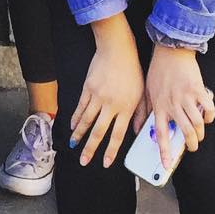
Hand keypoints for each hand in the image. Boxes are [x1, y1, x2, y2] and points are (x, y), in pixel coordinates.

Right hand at [71, 15, 143, 168]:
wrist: (118, 49)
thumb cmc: (132, 70)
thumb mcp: (142, 93)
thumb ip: (139, 115)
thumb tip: (136, 132)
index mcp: (126, 108)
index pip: (117, 135)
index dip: (110, 151)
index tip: (106, 163)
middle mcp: (110, 105)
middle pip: (98, 131)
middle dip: (90, 149)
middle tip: (84, 161)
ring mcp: (97, 96)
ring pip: (85, 120)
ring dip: (79, 135)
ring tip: (74, 146)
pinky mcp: (88, 88)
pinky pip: (80, 106)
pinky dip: (75, 117)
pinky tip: (72, 125)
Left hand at [145, 44, 213, 165]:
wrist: (170, 49)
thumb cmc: (158, 70)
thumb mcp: (146, 91)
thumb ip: (141, 111)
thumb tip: (136, 129)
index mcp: (158, 105)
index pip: (160, 133)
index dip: (164, 151)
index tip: (166, 166)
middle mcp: (172, 103)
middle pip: (185, 133)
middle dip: (191, 145)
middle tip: (191, 146)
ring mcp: (186, 97)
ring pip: (197, 124)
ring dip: (200, 132)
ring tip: (198, 132)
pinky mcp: (198, 89)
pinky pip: (208, 109)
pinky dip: (210, 116)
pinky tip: (207, 116)